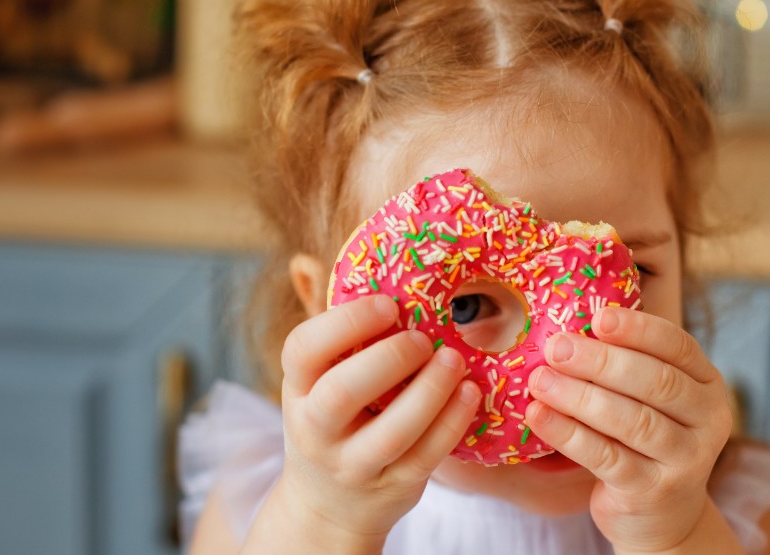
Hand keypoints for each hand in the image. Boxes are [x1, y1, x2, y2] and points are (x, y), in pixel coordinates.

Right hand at [246, 296, 479, 552]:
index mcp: (299, 387)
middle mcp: (316, 428)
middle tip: (424, 338)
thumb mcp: (318, 379)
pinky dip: (452, 422)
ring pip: (392, 432)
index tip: (387, 304)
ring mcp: (353, 463)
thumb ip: (335, 334)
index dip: (346, 323)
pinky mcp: (392, 487)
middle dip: (389, 358)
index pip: (303, 350)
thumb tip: (325, 263)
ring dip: (430, 391)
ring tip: (455, 359)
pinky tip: (470, 392)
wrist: (328, 506)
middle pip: (343, 393)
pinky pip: (426, 457)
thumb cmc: (334, 418)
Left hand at [524, 307, 733, 552]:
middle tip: (556, 347)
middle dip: (601, 361)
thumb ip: (627, 363)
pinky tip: (539, 415)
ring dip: (580, 396)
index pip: (678, 346)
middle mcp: (709, 420)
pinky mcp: (654, 490)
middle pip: (656, 382)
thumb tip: (569, 325)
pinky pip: (607, 457)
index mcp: (708, 384)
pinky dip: (569, 434)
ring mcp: (686, 459)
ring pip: (632, 420)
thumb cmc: (646, 439)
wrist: (660, 514)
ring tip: (540, 380)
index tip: (599, 316)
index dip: (639, 329)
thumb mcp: (651, 399)